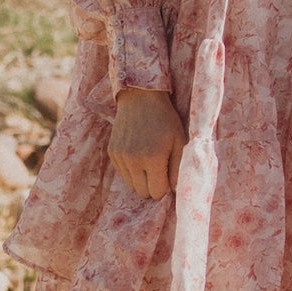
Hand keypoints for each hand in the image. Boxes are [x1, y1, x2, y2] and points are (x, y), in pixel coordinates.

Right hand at [109, 86, 185, 200]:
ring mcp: (120, 157)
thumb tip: (175, 191)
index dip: (165, 187)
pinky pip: (123, 174)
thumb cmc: (165, 119)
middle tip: (159, 170)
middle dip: (153, 186)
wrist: (141, 97)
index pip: (157, 193)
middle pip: (143, 193)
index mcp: (153, 158)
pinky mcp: (111, 153)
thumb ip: (178, 169)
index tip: (168, 174)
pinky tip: (138, 154)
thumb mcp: (180, 142)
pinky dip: (131, 171)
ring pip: (131, 186)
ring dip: (141, 180)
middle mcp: (133, 160)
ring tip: (148, 161)